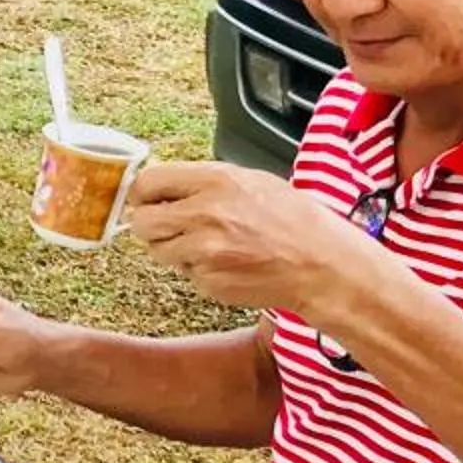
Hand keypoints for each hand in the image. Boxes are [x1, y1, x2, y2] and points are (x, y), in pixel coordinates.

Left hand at [126, 162, 372, 316]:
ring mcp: (204, 251)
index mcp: (215, 181)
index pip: (148, 182)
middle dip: (151, 225)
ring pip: (158, 250)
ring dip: (174, 249)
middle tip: (170, 227)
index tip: (146, 199)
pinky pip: (185, 273)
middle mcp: (204, 214)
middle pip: (142, 221)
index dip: (142, 193)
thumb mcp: (252, 181)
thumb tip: (164, 185)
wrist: (321, 264)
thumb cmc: (293, 221)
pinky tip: (226, 263)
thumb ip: (204, 182)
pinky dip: (198, 270)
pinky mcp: (207, 280)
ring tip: (208, 245)